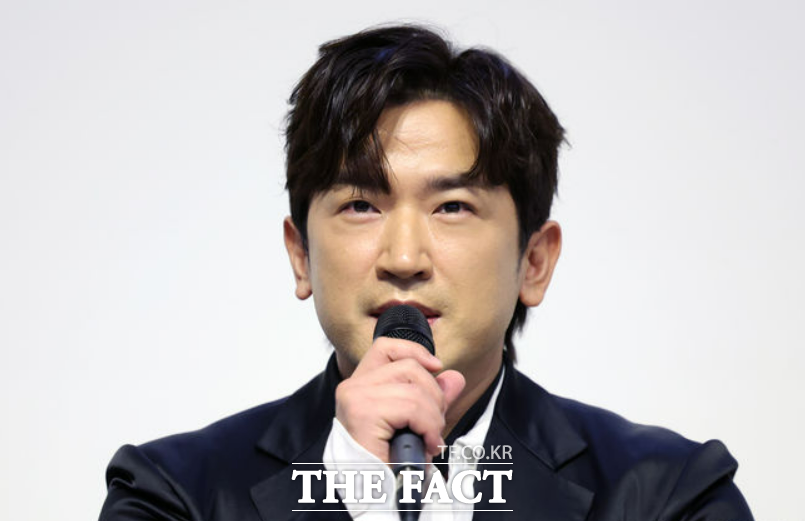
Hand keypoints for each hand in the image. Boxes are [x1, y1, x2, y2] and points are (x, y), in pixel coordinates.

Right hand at [335, 336, 465, 462]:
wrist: (374, 495)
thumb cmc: (389, 463)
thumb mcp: (417, 424)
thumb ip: (433, 399)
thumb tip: (454, 377)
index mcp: (360, 386)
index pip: (386, 348)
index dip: (415, 351)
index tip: (437, 367)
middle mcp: (352, 387)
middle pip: (409, 367)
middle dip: (434, 396)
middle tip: (434, 426)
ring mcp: (355, 398)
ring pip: (414, 390)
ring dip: (432, 417)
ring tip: (430, 439)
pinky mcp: (362, 413)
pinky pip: (411, 407)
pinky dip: (428, 426)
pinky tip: (427, 444)